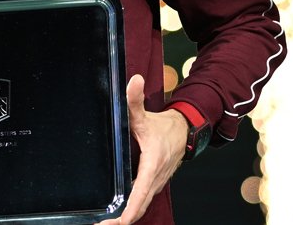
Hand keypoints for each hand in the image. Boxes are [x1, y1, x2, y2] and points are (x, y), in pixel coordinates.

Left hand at [103, 74, 188, 224]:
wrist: (187, 130)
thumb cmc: (165, 126)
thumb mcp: (145, 114)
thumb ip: (134, 100)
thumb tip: (133, 81)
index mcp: (152, 165)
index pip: (140, 195)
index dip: (127, 212)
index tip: (114, 222)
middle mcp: (156, 178)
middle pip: (139, 207)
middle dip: (121, 221)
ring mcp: (156, 182)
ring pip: (142, 205)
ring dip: (126, 217)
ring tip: (105, 224)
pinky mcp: (155, 182)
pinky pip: (143, 200)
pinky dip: (131, 210)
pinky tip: (116, 214)